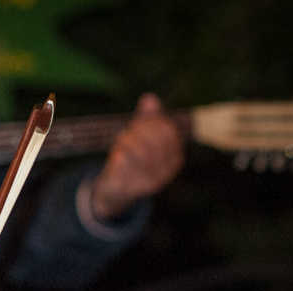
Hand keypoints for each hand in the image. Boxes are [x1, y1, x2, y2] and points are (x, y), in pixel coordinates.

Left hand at [80, 93, 183, 222]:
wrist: (118, 190)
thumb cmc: (132, 159)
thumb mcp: (140, 136)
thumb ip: (146, 118)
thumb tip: (149, 98)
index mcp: (175, 157)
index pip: (168, 129)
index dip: (151, 120)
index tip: (138, 122)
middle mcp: (168, 170)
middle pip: (155, 138)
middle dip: (139, 130)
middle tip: (128, 132)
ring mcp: (154, 180)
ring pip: (140, 149)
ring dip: (127, 141)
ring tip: (121, 143)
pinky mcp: (136, 187)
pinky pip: (126, 161)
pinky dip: (119, 153)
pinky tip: (117, 156)